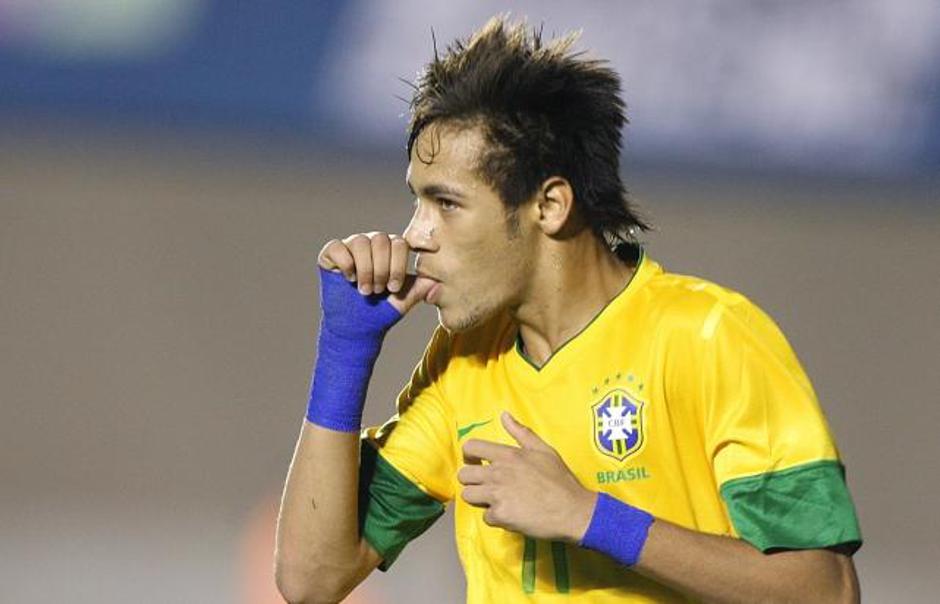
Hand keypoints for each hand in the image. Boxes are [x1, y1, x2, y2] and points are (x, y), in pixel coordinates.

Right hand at [318, 232, 433, 314]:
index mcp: (390, 251)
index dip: (398, 266)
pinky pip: (338, 247)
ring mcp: (350, 247)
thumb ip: (419, 288)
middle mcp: (371, 244)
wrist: (355, 329)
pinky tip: (349, 280)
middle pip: (381, 240)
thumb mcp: (402, 301)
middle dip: (382, 269)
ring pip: (360, 242)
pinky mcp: (330, 254)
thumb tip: (437, 281)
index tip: (395, 288)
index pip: (399, 243)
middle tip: (379, 291)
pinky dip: (346, 264)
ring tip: (365, 290)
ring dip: (365, 270)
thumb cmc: (380, 312)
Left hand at [458, 412, 597, 542]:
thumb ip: (521, 432)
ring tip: (496, 500)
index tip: (476, 463)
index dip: (469, 455)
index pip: (471, 447)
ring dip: (479, 499)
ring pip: (468, 496)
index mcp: (508, 455)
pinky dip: (495, 518)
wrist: (573, 510)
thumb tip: (504, 415)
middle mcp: (498, 473)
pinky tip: (510, 514)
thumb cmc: (561, 480)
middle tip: (486, 485)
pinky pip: (485, 516)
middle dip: (472, 480)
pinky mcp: (500, 515)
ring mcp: (497, 495)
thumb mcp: (544, 450)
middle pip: (464, 475)